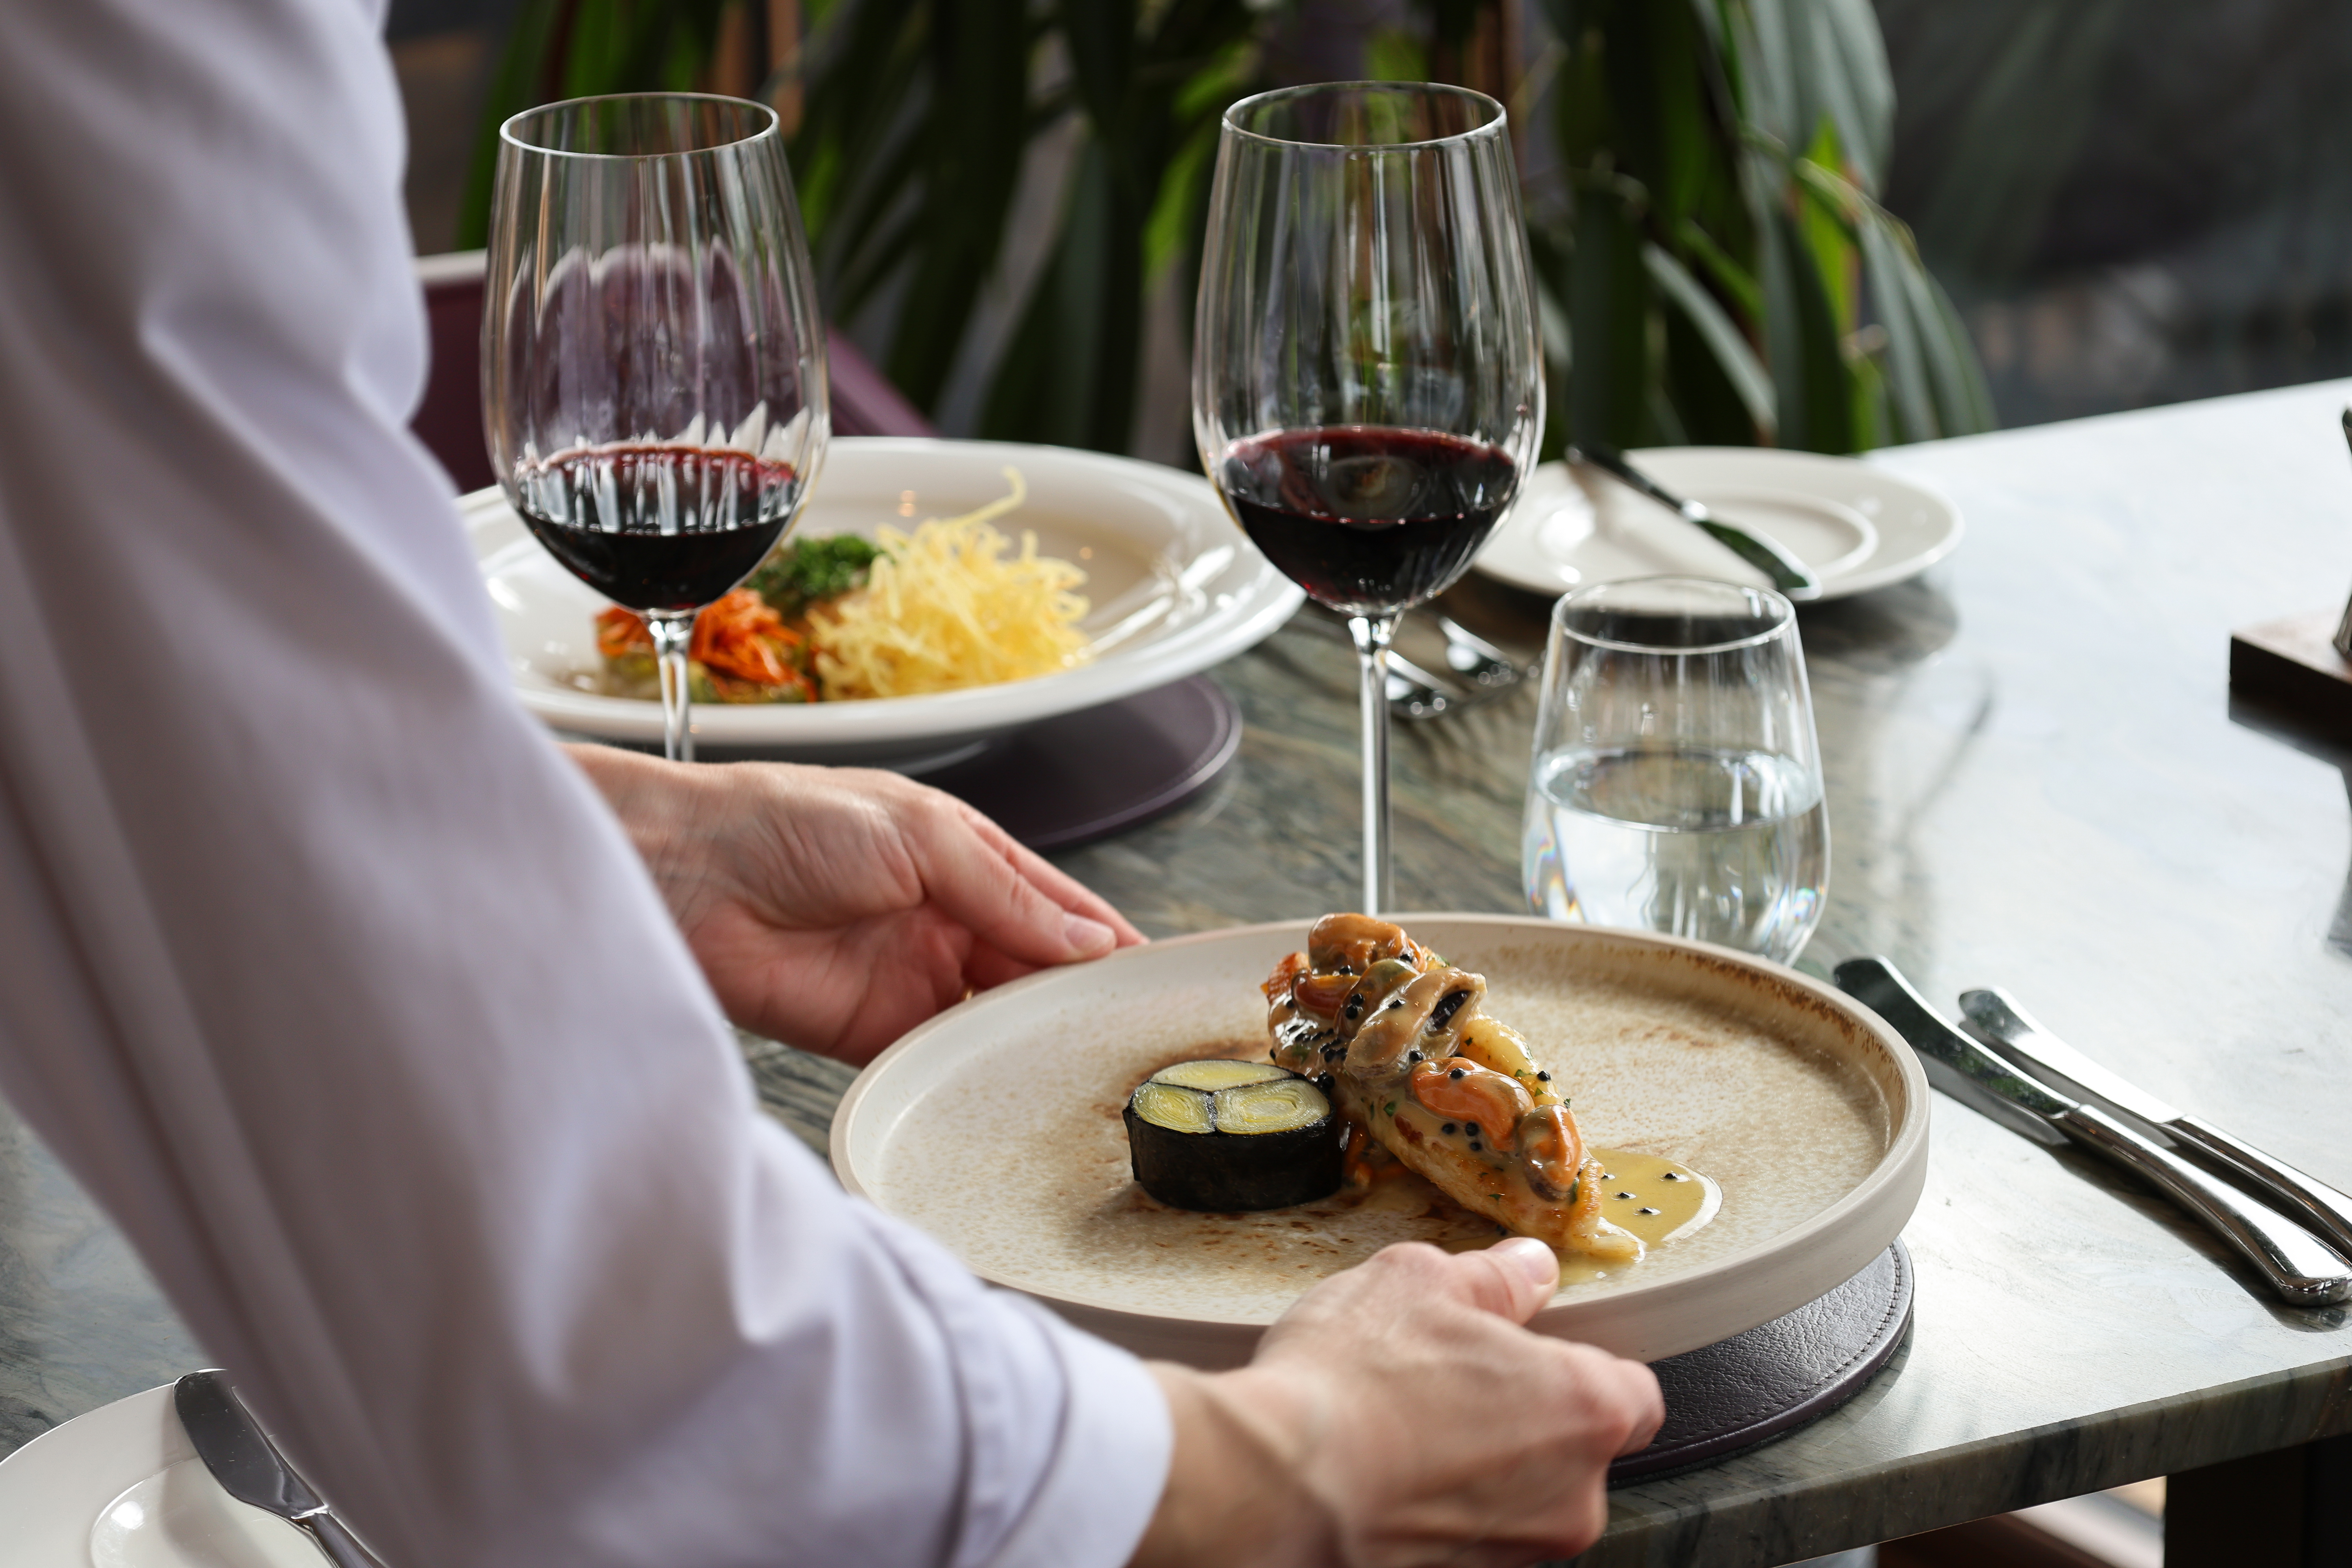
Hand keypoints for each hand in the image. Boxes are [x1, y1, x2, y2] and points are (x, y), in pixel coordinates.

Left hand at [566, 746, 1143, 1061]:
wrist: (685, 873)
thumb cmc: (785, 819)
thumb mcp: (920, 835)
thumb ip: (1004, 893)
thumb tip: (1084, 939)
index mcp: (961, 858)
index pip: (1055, 906)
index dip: (1105, 941)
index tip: (1155, 977)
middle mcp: (942, 920)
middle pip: (1033, 971)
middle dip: (1078, 1001)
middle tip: (1133, 1037)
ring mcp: (908, 978)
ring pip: (993, 1021)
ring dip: (1033, 1043)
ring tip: (1086, 1067)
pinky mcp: (868, 1032)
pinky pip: (936, 1061)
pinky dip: (973, 1076)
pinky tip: (1010, 1087)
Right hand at [1134, 1240, 1661, 1567]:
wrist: (1277, 1487)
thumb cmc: (1356, 1382)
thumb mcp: (1420, 1281)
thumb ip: (1494, 1277)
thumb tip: (1528, 1268)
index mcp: (1587, 1411)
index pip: (1634, 1394)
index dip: (1585, 1365)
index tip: (1533, 1346)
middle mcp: (1572, 1498)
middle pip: (1574, 1449)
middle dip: (1522, 1414)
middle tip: (1450, 1373)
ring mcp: (1515, 1552)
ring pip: (1518, 1494)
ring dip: (1477, 1460)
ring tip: (1400, 1418)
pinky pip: (1466, 1530)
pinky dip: (1436, 1501)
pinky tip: (1380, 1464)